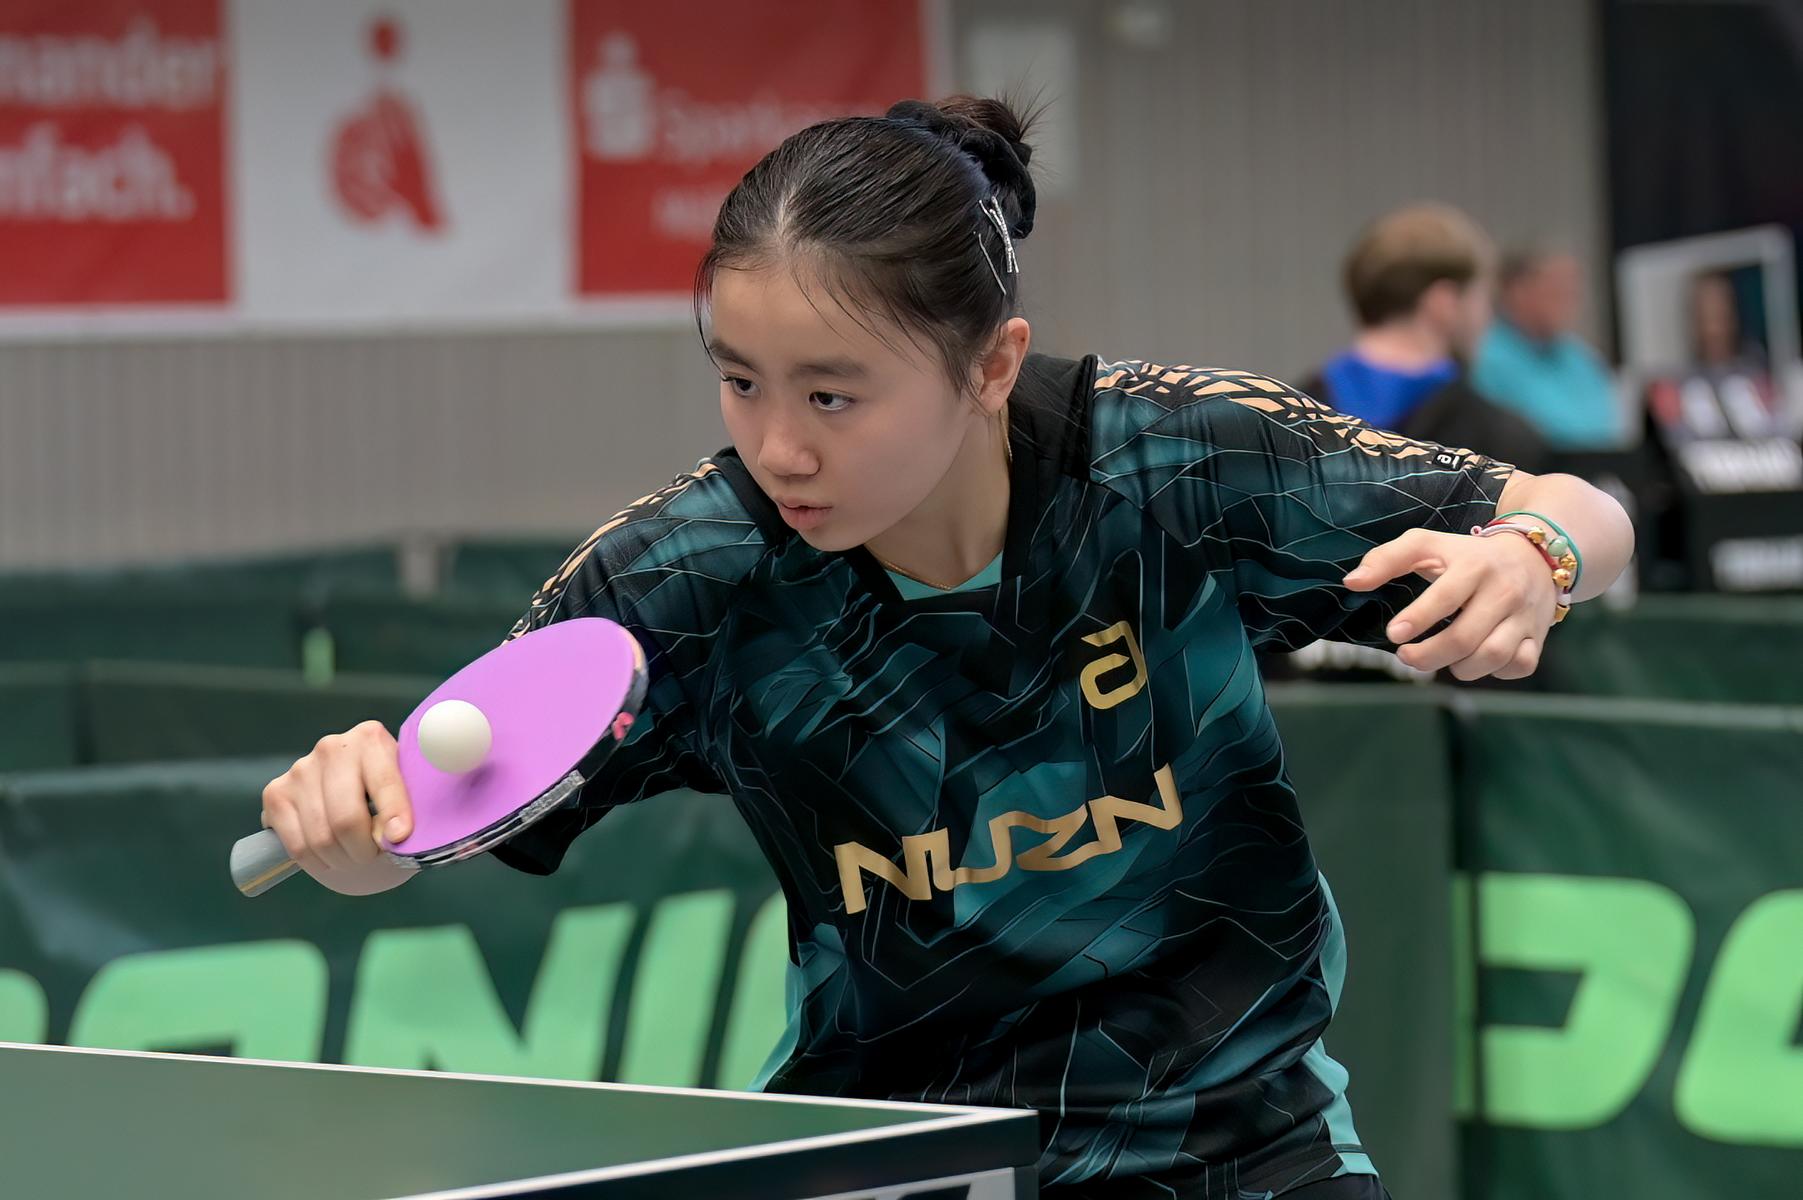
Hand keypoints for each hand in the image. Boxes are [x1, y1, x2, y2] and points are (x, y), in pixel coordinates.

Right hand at [260, 720, 415, 895]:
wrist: (350, 793)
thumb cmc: (387, 796)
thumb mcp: (407, 795)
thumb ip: (409, 810)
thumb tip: (396, 836)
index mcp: (371, 739)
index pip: (384, 782)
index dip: (393, 814)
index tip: (399, 837)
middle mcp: (332, 748)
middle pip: (346, 819)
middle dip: (363, 851)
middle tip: (372, 857)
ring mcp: (300, 769)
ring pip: (321, 837)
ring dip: (341, 860)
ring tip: (353, 857)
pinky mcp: (275, 793)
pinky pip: (296, 846)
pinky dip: (316, 863)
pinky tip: (329, 856)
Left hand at [1343, 528, 1558, 680]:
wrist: (1534, 554)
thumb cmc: (1468, 554)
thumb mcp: (1428, 544)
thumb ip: (1387, 559)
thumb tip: (1351, 582)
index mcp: (1474, 565)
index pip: (1446, 596)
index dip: (1418, 618)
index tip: (1393, 634)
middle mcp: (1504, 591)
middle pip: (1466, 637)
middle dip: (1429, 655)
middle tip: (1405, 656)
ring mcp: (1524, 615)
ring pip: (1494, 656)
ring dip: (1461, 668)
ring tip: (1442, 659)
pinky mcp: (1539, 635)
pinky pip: (1520, 665)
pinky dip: (1497, 672)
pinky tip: (1478, 660)